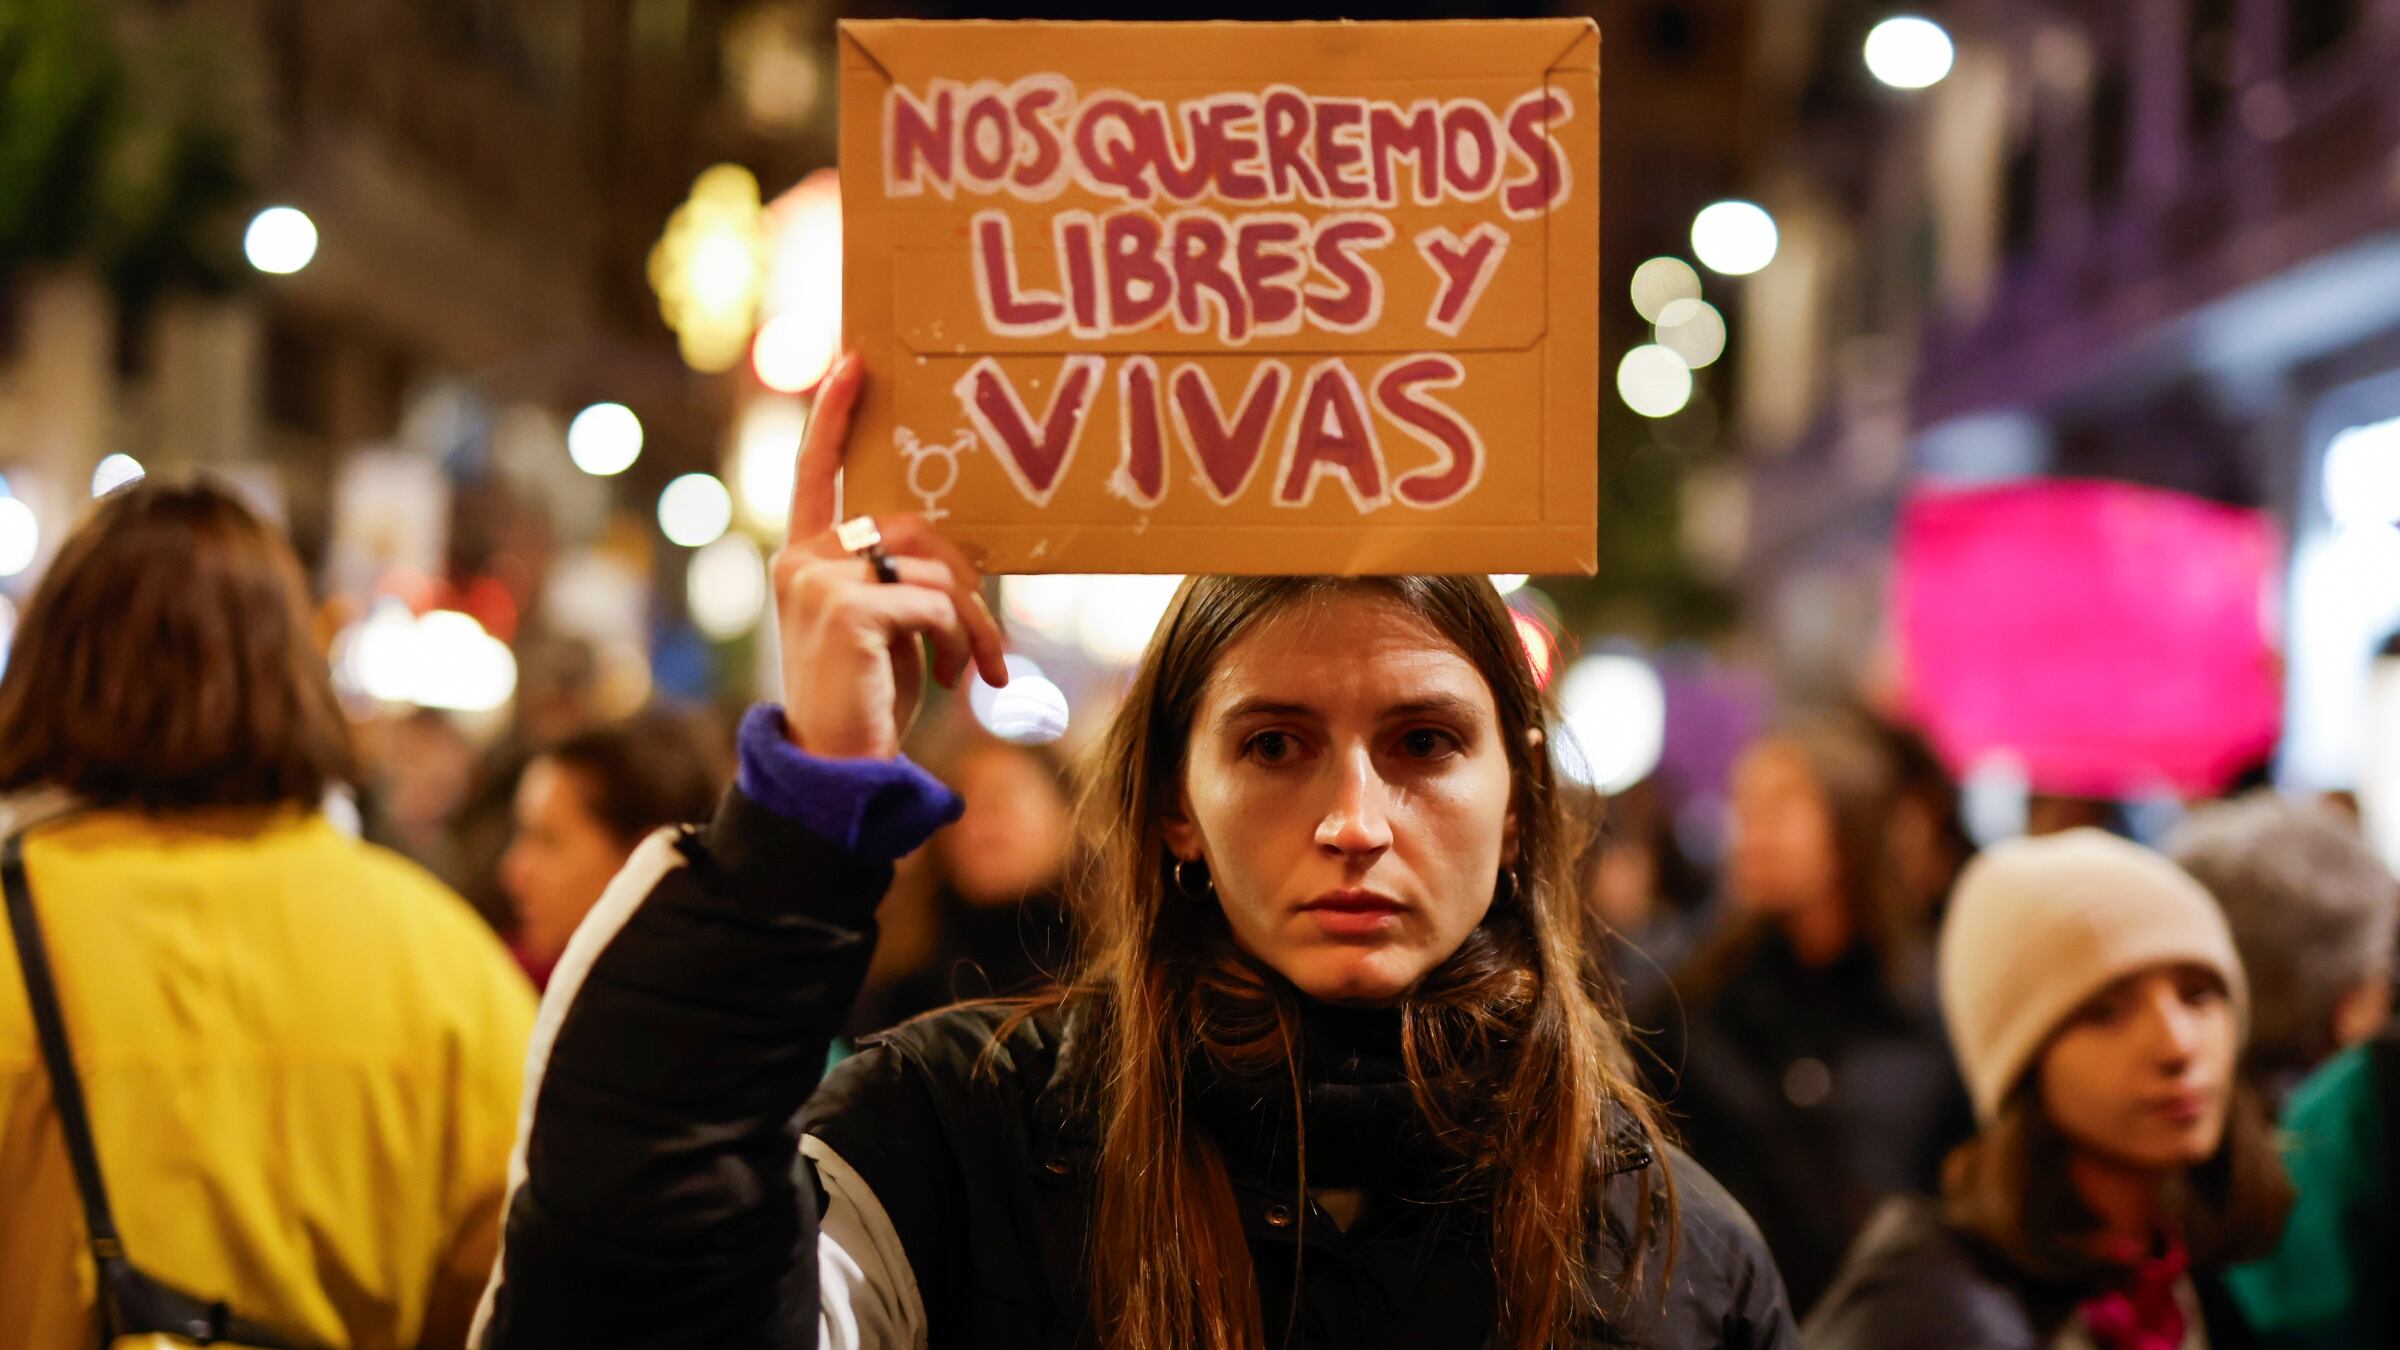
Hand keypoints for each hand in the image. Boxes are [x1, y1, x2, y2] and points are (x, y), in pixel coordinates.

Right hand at [771, 353, 1008, 758]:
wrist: (835, 770)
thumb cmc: (867, 701)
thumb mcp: (883, 629)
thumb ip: (897, 580)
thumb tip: (951, 559)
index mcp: (804, 559)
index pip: (813, 473)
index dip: (833, 417)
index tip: (855, 363)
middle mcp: (803, 560)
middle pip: (913, 529)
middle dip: (965, 583)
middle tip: (986, 645)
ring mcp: (820, 581)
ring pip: (934, 569)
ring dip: (972, 624)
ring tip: (973, 672)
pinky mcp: (849, 609)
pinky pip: (937, 602)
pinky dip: (962, 641)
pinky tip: (957, 681)